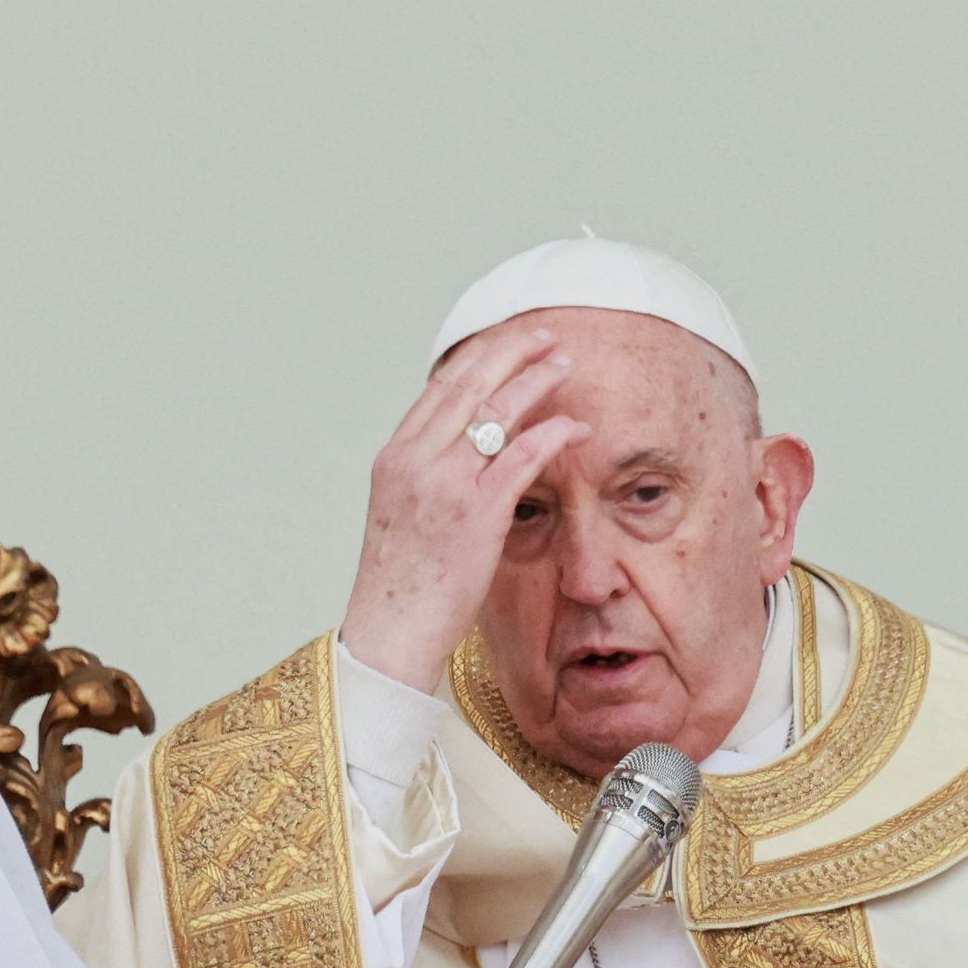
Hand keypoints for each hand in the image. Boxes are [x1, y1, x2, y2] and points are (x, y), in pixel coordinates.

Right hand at [338, 328, 591, 691]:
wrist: (391, 631)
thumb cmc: (401, 582)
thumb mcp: (401, 512)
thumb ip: (427, 475)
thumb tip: (461, 450)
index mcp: (395, 457)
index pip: (440, 388)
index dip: (479, 357)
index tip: (507, 341)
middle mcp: (417, 460)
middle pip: (470, 385)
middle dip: (512, 352)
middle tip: (546, 336)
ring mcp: (446, 484)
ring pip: (498, 411)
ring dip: (537, 381)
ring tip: (566, 367)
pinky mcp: (478, 513)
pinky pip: (524, 456)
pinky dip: (554, 433)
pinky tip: (576, 427)